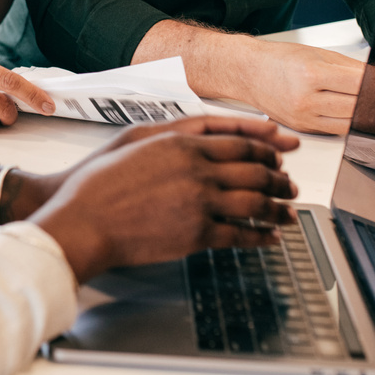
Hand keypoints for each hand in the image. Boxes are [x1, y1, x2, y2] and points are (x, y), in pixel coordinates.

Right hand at [27, 116, 301, 282]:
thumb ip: (172, 135)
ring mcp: (199, 203)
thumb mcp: (135, 141)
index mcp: (182, 143)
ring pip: (255, 202)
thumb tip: (200, 137)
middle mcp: (196, 169)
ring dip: (277, 208)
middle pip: (255, 170)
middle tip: (289, 184)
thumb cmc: (100, 182)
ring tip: (287, 212)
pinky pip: (239, 235)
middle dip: (279, 178)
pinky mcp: (196, 235)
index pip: (239, 141)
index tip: (280, 152)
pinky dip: (260, 236)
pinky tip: (268, 238)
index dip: (266, 147)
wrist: (84, 220)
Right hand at [233, 40, 365, 134]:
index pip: (358, 84)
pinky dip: (348, 123)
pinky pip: (335, 130)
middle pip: (356, 106)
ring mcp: (303, 116)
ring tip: (373, 108)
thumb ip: (350, 66)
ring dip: (364, 116)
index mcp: (311, 73)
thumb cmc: (279, 59)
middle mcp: (306, 98)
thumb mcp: (317, 53)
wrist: (248, 73)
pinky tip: (354, 115)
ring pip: (348, 123)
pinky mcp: (302, 127)